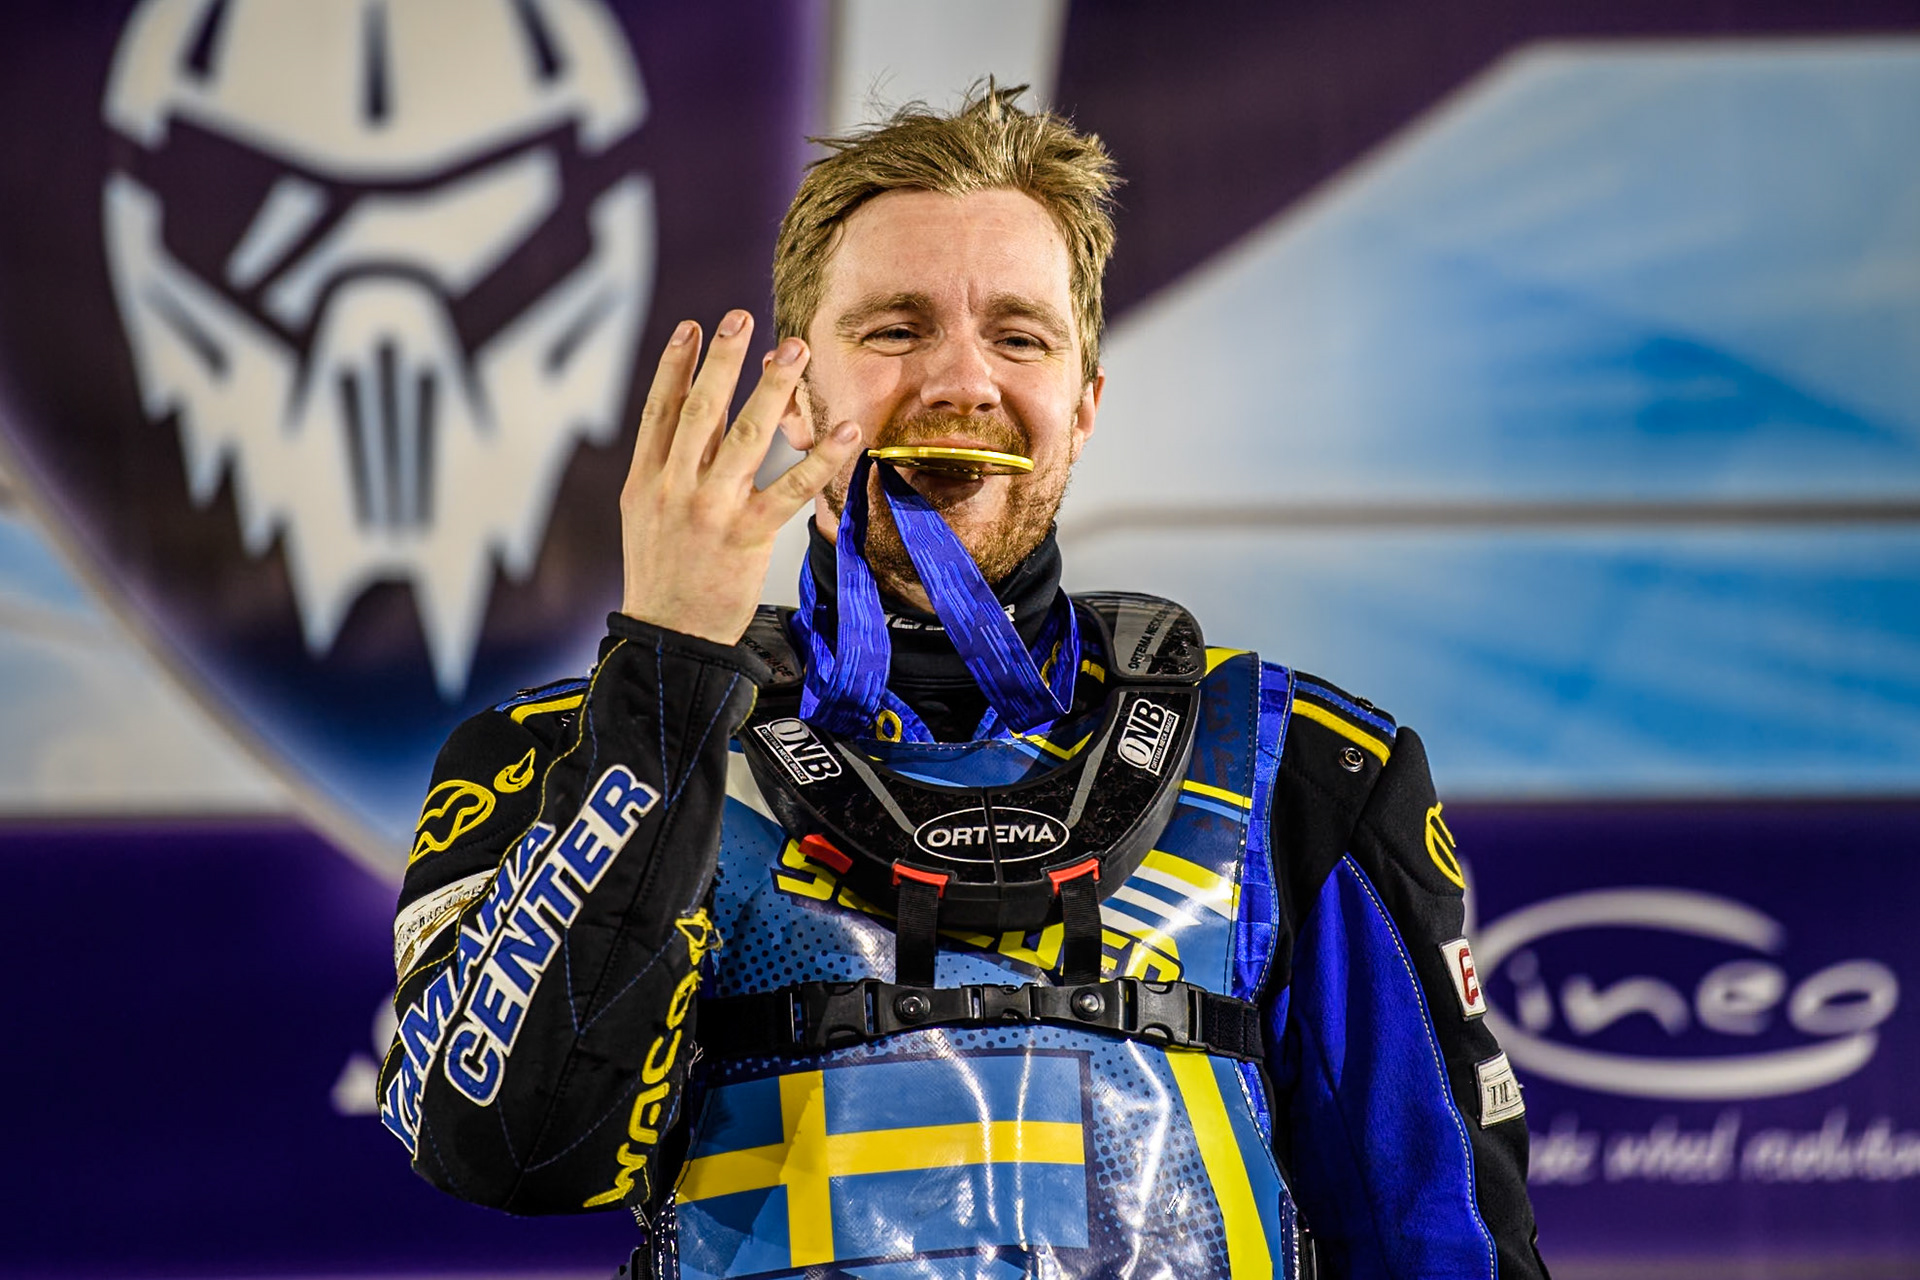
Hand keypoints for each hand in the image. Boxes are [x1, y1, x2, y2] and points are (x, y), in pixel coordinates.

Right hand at [619, 310, 860, 644]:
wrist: (668, 637)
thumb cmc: (661, 575)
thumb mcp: (645, 516)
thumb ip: (666, 469)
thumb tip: (689, 422)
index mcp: (646, 480)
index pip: (660, 409)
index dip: (674, 365)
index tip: (692, 326)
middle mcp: (675, 487)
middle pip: (701, 410)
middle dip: (724, 360)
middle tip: (744, 318)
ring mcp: (711, 509)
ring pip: (745, 437)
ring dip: (772, 388)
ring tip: (794, 349)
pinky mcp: (746, 535)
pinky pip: (790, 489)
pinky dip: (820, 458)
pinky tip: (844, 431)